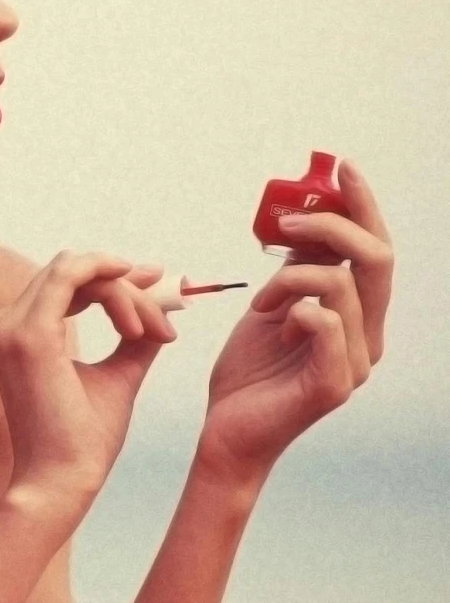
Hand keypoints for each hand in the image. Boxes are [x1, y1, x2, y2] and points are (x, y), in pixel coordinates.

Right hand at [0, 250, 174, 516]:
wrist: (62, 482)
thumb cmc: (82, 441)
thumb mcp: (116, 377)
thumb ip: (133, 341)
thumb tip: (160, 312)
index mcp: (18, 334)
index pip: (64, 282)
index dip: (111, 276)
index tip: (155, 284)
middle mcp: (4, 325)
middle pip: (72, 271)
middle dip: (125, 282)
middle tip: (165, 306)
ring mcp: (11, 327)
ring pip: (76, 270)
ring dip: (125, 292)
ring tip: (152, 332)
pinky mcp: (29, 334)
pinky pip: (74, 277)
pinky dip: (113, 289)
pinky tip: (138, 320)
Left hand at [196, 159, 391, 483]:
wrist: (226, 434)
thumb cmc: (248, 374)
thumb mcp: (272, 307)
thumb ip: (297, 269)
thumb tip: (306, 219)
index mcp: (359, 318)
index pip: (376, 251)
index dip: (364, 206)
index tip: (340, 167)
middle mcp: (368, 339)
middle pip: (377, 259)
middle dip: (333, 224)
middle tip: (286, 217)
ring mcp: (355, 364)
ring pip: (343, 284)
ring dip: (290, 276)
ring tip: (260, 299)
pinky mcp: (331, 386)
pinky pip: (323, 322)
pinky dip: (293, 307)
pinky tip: (270, 321)